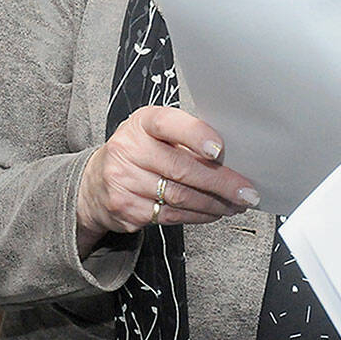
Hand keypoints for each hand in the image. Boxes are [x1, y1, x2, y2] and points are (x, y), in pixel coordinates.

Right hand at [76, 106, 258, 256]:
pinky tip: (214, 212)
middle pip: (182, 169)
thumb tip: (232, 156)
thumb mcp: (155, 132)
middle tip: (246, 192)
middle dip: (221, 183)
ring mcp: (124, 182)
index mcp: (142, 123)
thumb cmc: (138, 151)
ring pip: (180, 196)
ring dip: (215, 203)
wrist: (93, 183)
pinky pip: (171, 215)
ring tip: (236, 204)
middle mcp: (128, 150)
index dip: (196, 136)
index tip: (219, 150)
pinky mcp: (126, 209)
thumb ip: (185, 137)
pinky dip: (199, 216)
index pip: (168, 124)